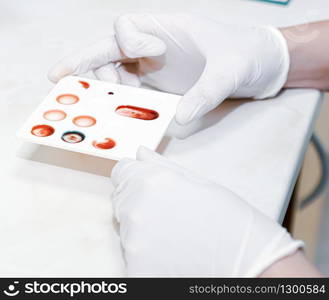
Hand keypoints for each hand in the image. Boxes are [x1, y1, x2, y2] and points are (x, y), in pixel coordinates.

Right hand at [48, 14, 289, 124]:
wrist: (253, 65)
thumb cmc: (242, 55)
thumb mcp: (229, 71)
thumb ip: (207, 92)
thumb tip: (180, 118)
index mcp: (165, 28)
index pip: (126, 26)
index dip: (127, 41)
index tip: (150, 56)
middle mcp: (152, 44)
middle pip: (108, 47)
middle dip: (83, 62)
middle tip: (58, 78)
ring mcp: (151, 64)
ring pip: (112, 68)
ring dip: (102, 86)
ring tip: (97, 104)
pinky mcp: (154, 80)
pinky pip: (127, 86)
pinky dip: (117, 98)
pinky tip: (114, 111)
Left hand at [111, 147, 301, 276]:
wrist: (247, 261)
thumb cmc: (229, 220)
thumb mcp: (198, 183)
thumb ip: (161, 167)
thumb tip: (141, 154)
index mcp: (151, 180)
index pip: (121, 172)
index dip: (134, 178)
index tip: (145, 186)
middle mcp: (136, 207)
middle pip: (122, 200)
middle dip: (139, 204)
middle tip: (168, 215)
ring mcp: (133, 240)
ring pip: (126, 229)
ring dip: (143, 231)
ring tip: (174, 236)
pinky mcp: (135, 268)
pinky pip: (131, 256)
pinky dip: (146, 257)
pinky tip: (171, 255)